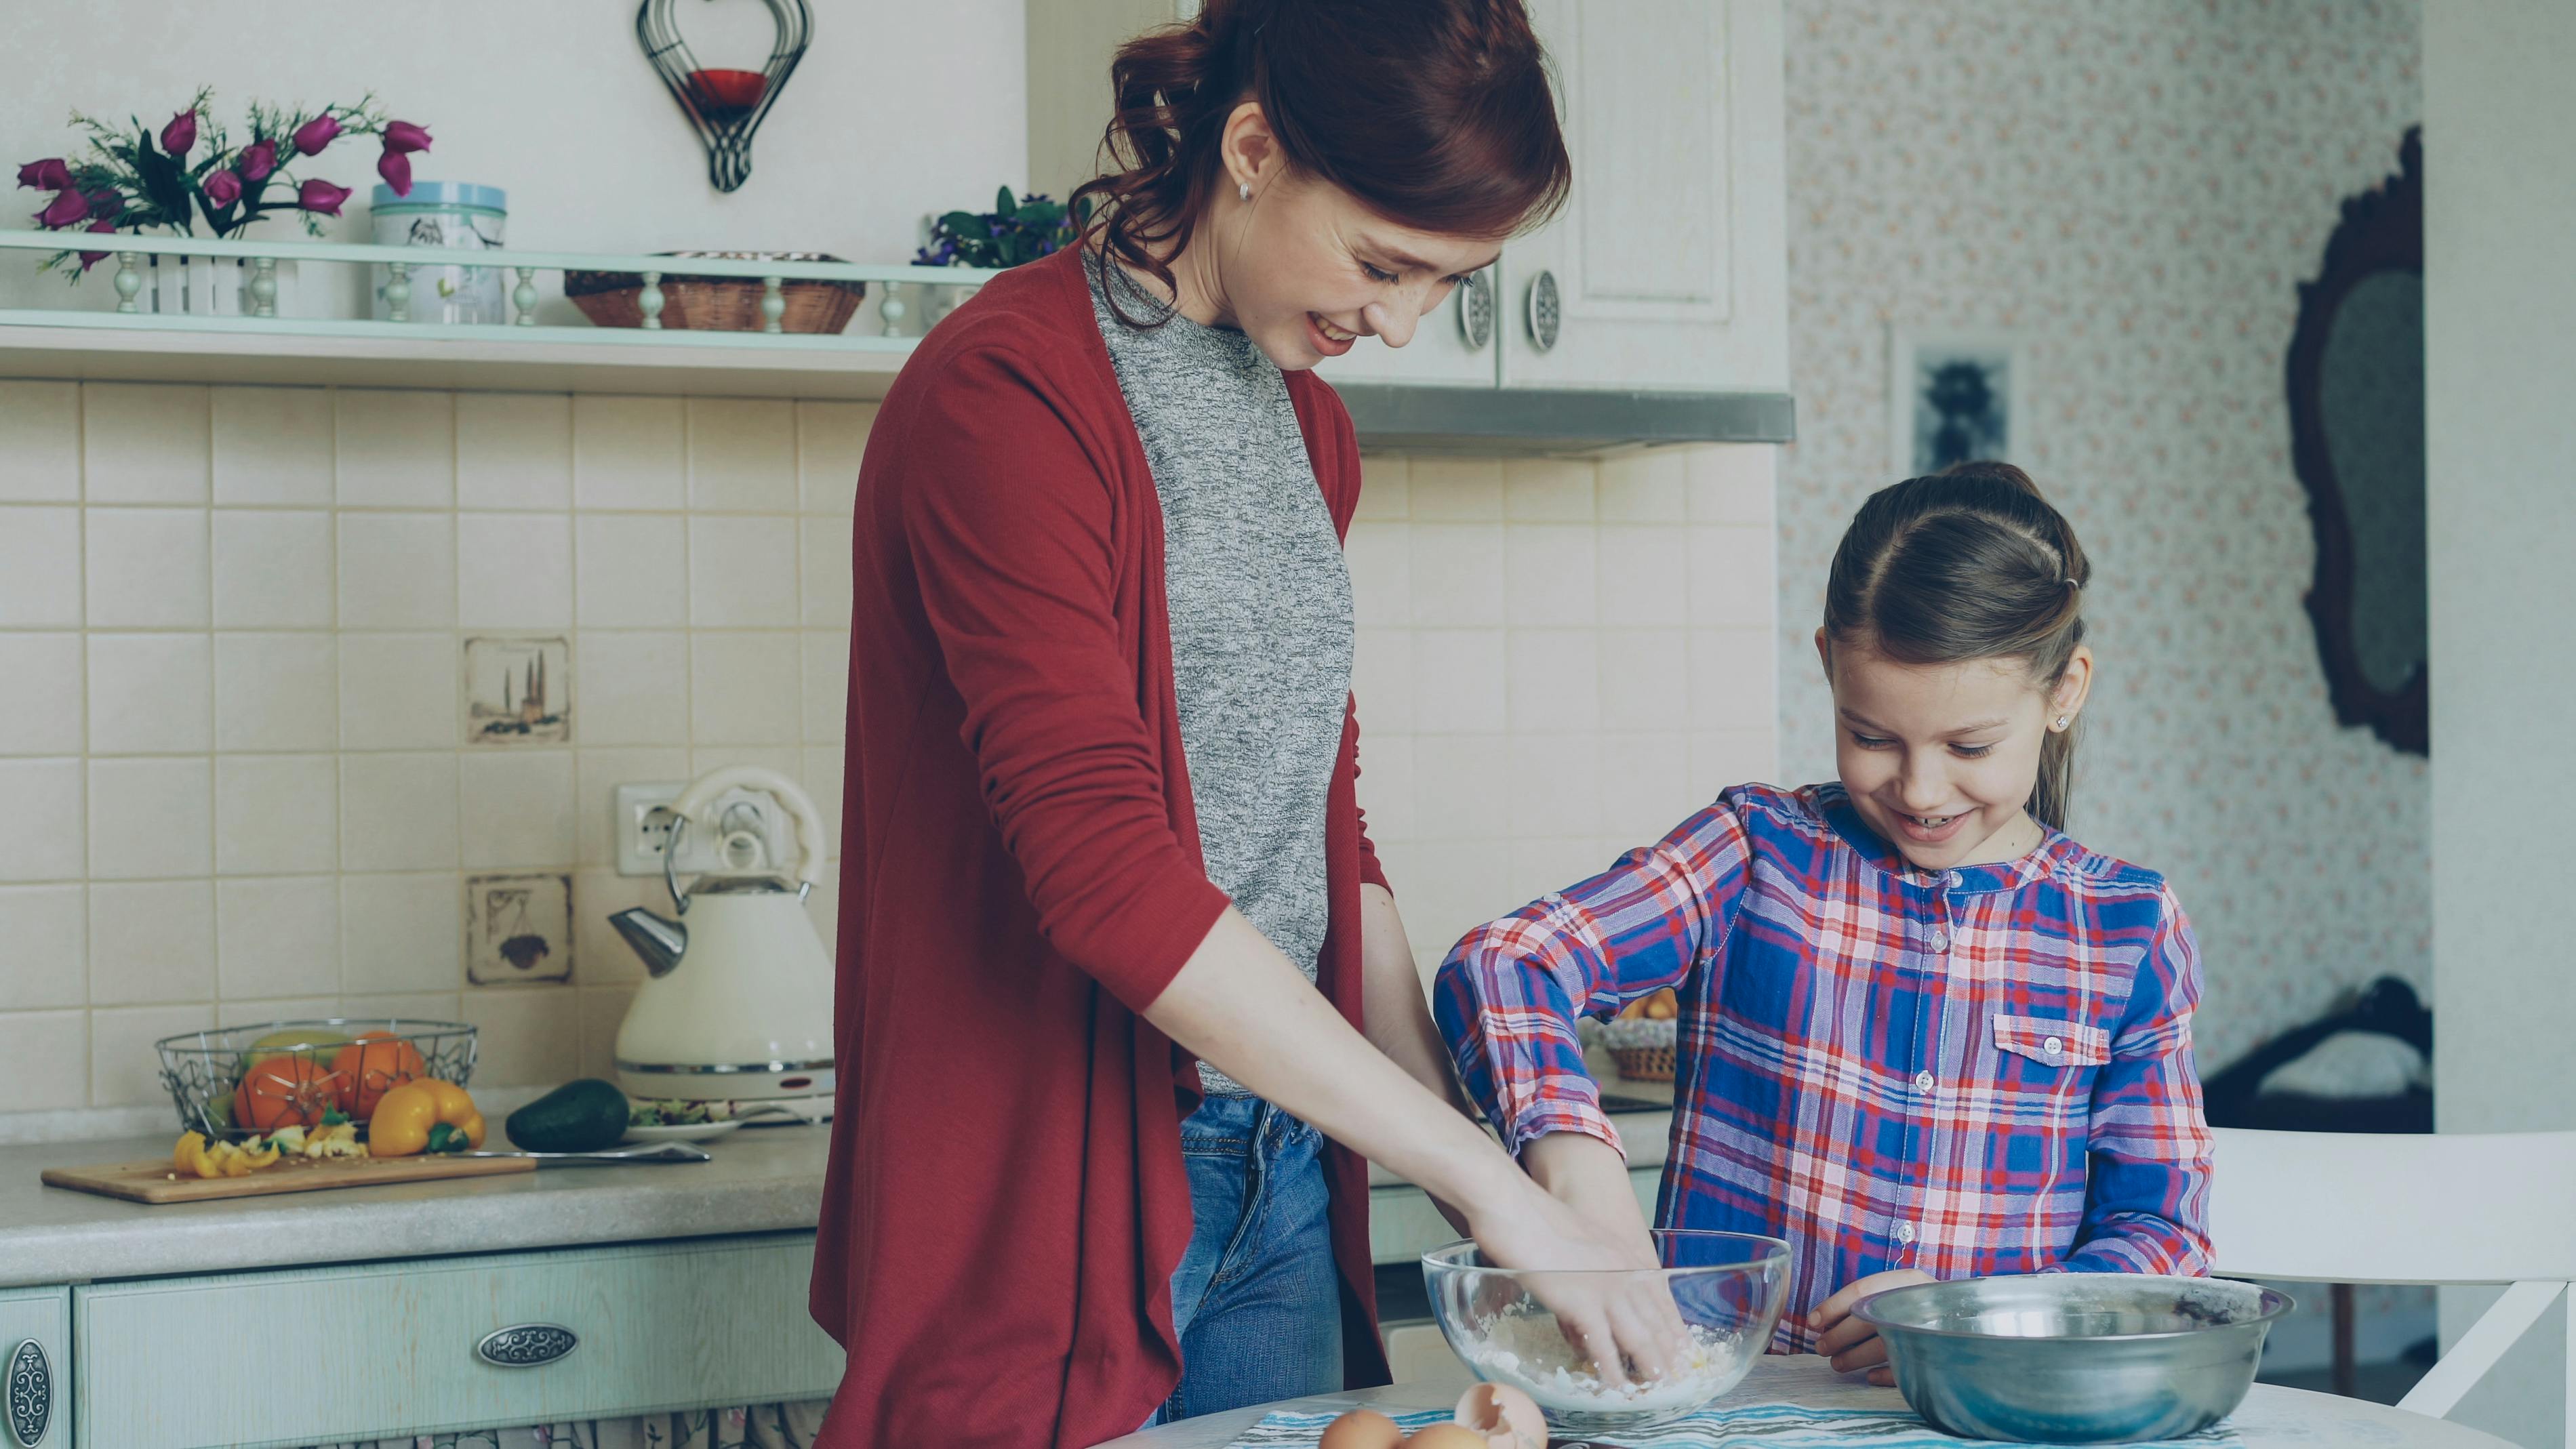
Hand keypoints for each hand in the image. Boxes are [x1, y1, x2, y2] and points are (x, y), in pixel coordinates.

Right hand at [1460, 1169, 1693, 1388]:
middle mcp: (1623, 1272)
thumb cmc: (1535, 1219)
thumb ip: (1590, 1264)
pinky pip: (1603, 1347)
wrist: (1515, 1207)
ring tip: (1658, 1387)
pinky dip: (1611, 1370)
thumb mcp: (1577, 1239)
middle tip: (1680, 1377)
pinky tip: (1616, 1387)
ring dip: (1650, 1366)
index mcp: (1623, 1255)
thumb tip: (1586, 1288)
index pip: (1659, 1297)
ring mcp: (1605, 1290)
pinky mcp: (1582, 1304)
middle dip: (1669, 1352)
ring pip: (1638, 1337)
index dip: (1672, 1325)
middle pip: (1656, 1320)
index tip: (1684, 1347)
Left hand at [1811, 1268, 1935, 1386]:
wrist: (1973, 1319)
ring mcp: (1932, 1330)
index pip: (1862, 1291)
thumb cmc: (1923, 1303)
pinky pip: (1906, 1370)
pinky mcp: (1940, 1356)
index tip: (1812, 1323)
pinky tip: (1869, 1377)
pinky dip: (1883, 1375)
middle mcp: (1921, 1302)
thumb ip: (1868, 1299)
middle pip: (1870, 1319)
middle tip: (1821, 1347)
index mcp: (1908, 1281)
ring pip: (1884, 1347)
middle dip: (1839, 1337)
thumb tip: (1822, 1321)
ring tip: (1837, 1364)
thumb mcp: (1900, 1290)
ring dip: (1854, 1358)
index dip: (1832, 1307)